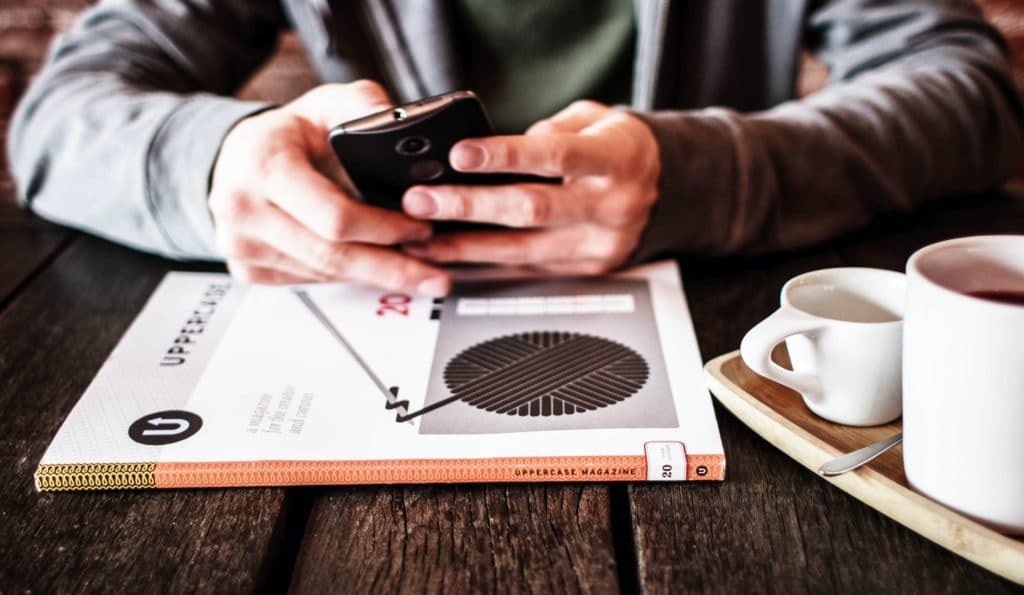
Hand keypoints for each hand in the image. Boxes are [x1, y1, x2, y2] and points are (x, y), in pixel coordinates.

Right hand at [209, 81, 450, 295]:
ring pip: (323, 273)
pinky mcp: (246, 269)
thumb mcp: (325, 104)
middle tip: (434, 277)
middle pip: (332, 256)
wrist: (236, 158)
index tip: (421, 230)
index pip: (334, 216)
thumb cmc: (285, 134)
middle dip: (390, 268)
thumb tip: (398, 121)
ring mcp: (242, 245)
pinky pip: (309, 280)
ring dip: (373, 275)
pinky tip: (373, 269)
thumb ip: (364, 105)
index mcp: (264, 166)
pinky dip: (346, 276)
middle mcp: (243, 210)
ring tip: (416, 272)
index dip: (384, 228)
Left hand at [400, 100, 660, 274]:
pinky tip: (454, 258)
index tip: (460, 154)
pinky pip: (529, 270)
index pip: (555, 156)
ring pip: (523, 251)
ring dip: (466, 246)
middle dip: (469, 206)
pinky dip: (488, 265)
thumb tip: (496, 147)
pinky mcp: (588, 269)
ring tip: (422, 238)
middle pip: (532, 210)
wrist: (669, 189)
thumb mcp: (595, 119)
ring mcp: (600, 244)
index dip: (505, 155)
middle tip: (422, 201)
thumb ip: (551, 129)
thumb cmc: (621, 148)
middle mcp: (611, 206)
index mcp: (616, 159)